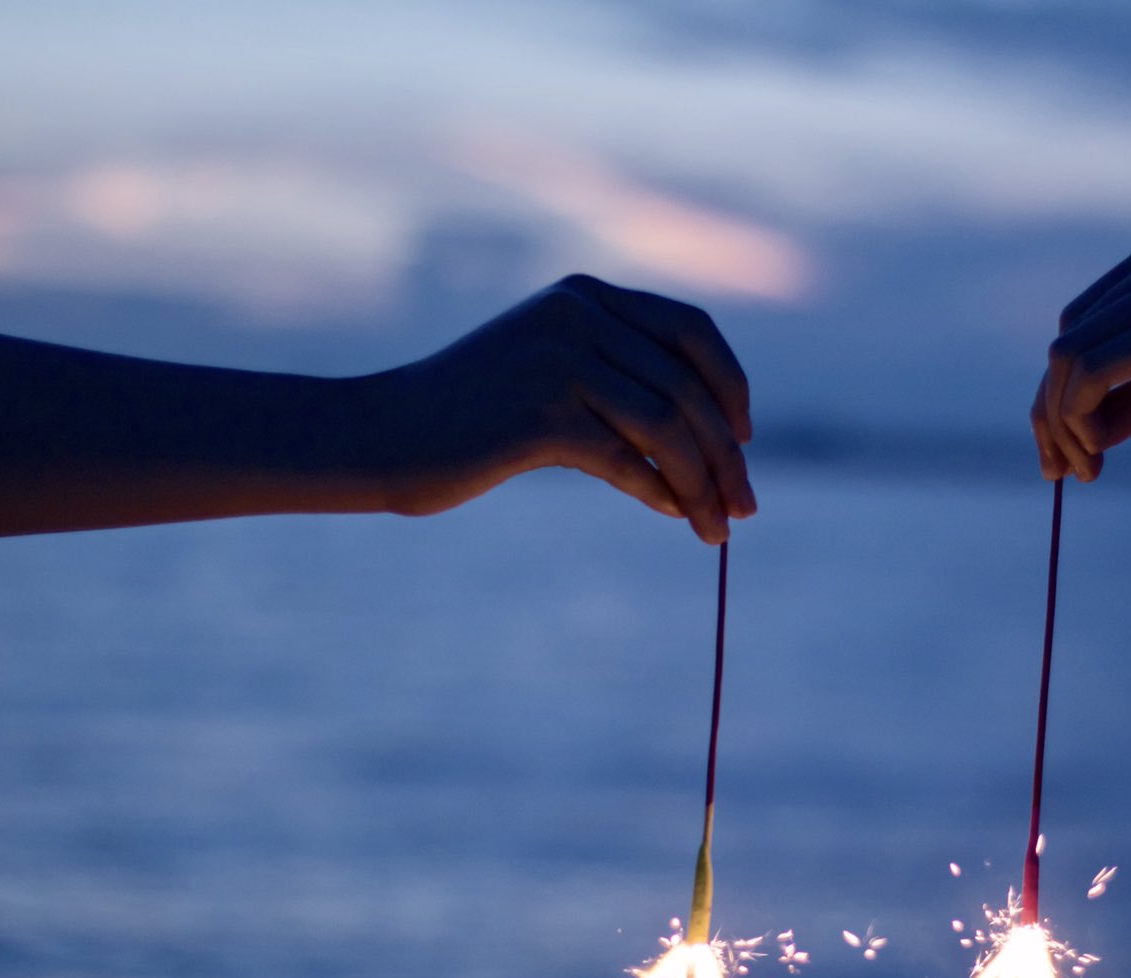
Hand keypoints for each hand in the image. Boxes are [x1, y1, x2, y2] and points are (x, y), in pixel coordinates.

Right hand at [369, 275, 754, 542]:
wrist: (385, 433)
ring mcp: (559, 361)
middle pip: (688, 389)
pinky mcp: (541, 415)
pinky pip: (628, 461)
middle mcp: (577, 315)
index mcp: (586, 296)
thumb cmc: (474, 416)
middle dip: (727, 455)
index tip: (745, 438)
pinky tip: (674, 514)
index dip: (731, 385)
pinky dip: (661, 492)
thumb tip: (714, 439)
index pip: (692, 330)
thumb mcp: (554, 374)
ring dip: (702, 485)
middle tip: (746, 505)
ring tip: (717, 528)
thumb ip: (621, 380)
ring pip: (667, 428)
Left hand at [1032, 215, 1130, 480]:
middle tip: (1062, 469)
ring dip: (1061, 421)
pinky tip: (1096, 453)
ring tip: (1082, 468)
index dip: (1062, 388)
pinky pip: (1092, 371)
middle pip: (1069, 337)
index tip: (1069, 448)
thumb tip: (1069, 434)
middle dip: (1053, 409)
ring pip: (1069, 355)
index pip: (1085, 320)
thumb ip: (1128, 396)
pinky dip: (1078, 417)